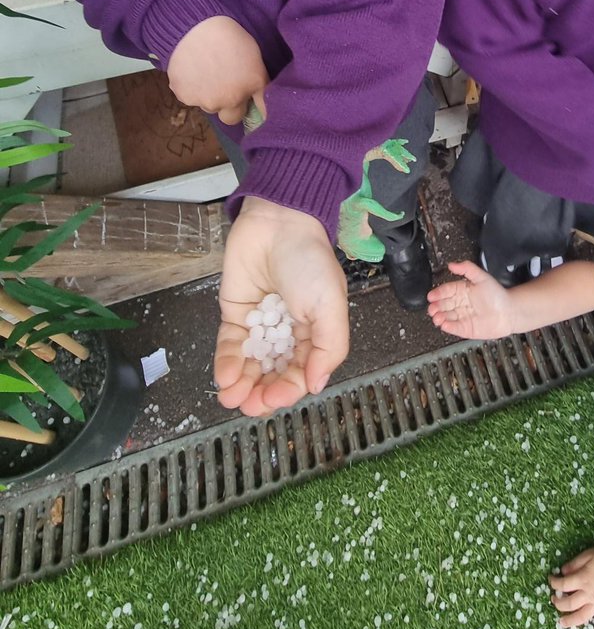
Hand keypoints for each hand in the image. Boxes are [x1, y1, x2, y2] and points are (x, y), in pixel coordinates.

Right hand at [167, 16, 268, 124]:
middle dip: (229, 106)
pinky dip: (190, 87)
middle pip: (230, 117)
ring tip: (205, 71)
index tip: (250, 103)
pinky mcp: (183, 96)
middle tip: (224, 84)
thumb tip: (261, 103)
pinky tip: (191, 68)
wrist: (195, 24)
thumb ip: (259, 83)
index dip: (254, 107)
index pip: (261, 112)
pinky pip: (189, 97)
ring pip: (208, 106)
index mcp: (251, 87)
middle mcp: (229, 100)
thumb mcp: (255, 56)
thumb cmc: (229, 34)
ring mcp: (204, 101)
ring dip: (209, 96)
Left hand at [214, 198, 349, 414]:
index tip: (275, 398)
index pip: (301, 373)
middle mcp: (287, 334)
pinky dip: (227, 363)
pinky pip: (230, 345)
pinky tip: (225, 377)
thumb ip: (329, 348)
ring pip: (250, 366)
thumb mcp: (331, 306)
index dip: (288, 389)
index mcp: (315, 334)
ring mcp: (260, 325)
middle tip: (250, 406)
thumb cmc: (310, 260)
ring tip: (232, 398)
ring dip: (241, 385)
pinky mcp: (236, 313)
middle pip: (273, 374)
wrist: (278, 222)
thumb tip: (315, 385)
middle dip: (261, 393)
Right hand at [426, 260, 513, 338]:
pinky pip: (454, 328)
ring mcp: (462, 316)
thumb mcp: (482, 277)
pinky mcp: (466, 328)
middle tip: (431, 308)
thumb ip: (467, 268)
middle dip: (436, 306)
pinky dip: (448, 327)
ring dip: (439, 317)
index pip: (446, 290)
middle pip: (443, 304)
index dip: (438, 293)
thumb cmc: (498, 295)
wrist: (510, 312)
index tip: (431, 295)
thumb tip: (452, 264)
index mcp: (462, 290)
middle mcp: (460, 303)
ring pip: (446, 316)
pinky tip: (443, 324)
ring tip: (436, 316)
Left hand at [549, 547, 593, 628]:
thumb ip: (574, 563)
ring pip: (580, 617)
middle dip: (558, 603)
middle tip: (554, 601)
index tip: (551, 580)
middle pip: (568, 603)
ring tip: (562, 623)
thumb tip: (562, 571)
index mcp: (581, 580)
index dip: (554, 583)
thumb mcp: (587, 555)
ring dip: (570, 621)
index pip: (563, 584)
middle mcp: (587, 595)